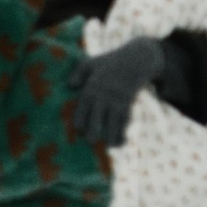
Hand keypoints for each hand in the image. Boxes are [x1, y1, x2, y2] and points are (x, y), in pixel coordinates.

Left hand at [68, 34, 173, 150]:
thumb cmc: (109, 63)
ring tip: (110, 147)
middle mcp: (106, 93)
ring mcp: (118, 98)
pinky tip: (121, 142)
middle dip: (95, 126)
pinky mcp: (129, 102)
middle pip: (99, 112)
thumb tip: (71, 84)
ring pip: (115, 118)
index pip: (85, 102)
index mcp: (93, 85)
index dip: (81, 115)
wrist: (136, 60)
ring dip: (113, 133)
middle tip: (91, 141)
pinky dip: (124, 130)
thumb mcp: (92, 62)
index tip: (78, 129)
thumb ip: (80, 72)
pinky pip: (126, 118)